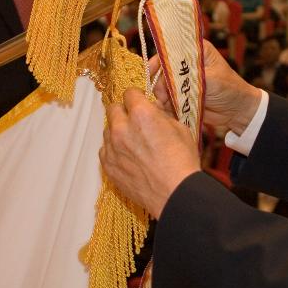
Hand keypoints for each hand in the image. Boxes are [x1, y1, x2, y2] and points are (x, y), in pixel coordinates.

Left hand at [101, 88, 201, 217]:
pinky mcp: (108, 166)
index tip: (140, 103)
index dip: (137, 97)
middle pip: (113, 109)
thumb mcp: (180, 128)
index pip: (129, 93)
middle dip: (124, 112)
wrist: (175, 194)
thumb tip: (152, 109)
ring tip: (135, 144)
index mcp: (141, 114)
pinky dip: (115, 150)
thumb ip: (161, 115)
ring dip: (119, 132)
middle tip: (136, 122)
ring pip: (108, 130)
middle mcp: (121, 128)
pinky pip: (105, 150)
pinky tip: (130, 158)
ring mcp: (112, 148)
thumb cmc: (182, 162)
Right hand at [149, 40, 259, 134]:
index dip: (158, 60)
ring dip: (161, 96)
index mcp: (196, 50)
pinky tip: (168, 110)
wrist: (238, 111)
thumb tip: (168, 78)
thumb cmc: (230, 89)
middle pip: (163, 69)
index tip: (150, 72)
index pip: (170, 50)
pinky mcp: (182, 95)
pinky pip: (167, 98)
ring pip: (163, 85)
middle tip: (161, 96)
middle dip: (159, 82)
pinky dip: (165, 104)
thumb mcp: (212, 79)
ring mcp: (183, 79)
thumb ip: (190, 77)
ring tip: (166, 106)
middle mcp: (187, 62)